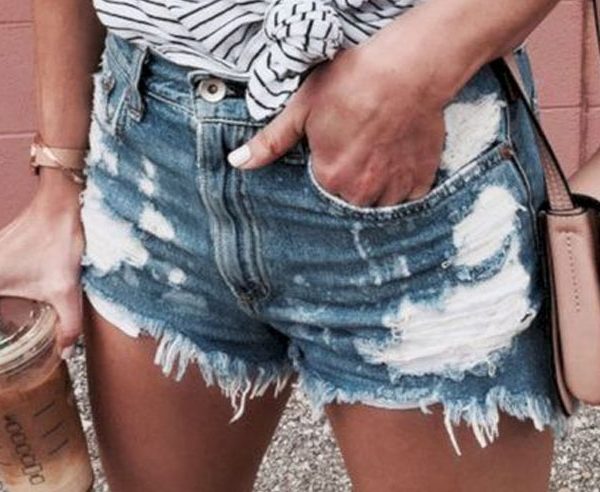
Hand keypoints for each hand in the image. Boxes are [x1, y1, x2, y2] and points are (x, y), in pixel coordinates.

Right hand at [0, 168, 84, 355]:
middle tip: (8, 339)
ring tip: (8, 323)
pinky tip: (9, 299)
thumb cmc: (58, 244)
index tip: (1, 356)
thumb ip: (68, 325)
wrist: (59, 205)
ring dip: (0, 305)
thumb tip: (66, 352)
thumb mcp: (66, 291)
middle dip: (0, 322)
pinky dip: (1, 290)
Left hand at [227, 41, 447, 207]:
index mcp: (330, 177)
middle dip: (352, 178)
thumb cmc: (353, 83)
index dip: (329, 164)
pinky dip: (403, 184)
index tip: (339, 145)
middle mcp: (360, 192)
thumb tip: (237, 163)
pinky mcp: (420, 180)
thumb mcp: (302, 107)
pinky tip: (399, 157)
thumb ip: (271, 141)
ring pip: (379, 200)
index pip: (323, 185)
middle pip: (350, 196)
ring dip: (377, 184)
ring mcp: (393, 188)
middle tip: (360, 144)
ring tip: (380, 150)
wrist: (408, 69)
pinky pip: (408, 197)